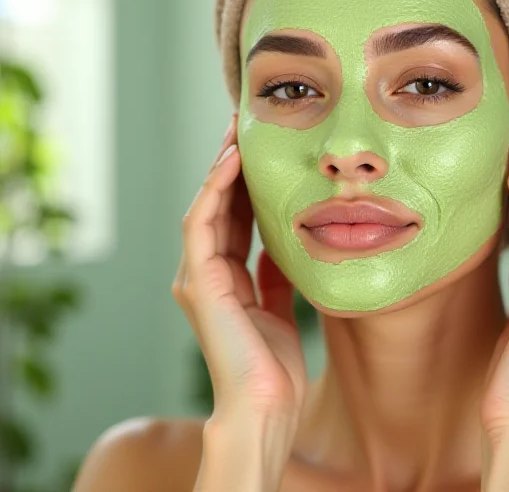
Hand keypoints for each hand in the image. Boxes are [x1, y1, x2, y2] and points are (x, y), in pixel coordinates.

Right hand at [172, 115, 305, 488]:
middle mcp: (207, 272)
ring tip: (238, 132)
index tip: (265, 150)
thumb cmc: (275, 365)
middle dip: (233, 166)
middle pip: (219, 206)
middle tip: (248, 126)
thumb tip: (286, 242)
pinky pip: (202, 224)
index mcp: (226, 278)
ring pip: (206, 207)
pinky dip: (215, 191)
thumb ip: (277, 274)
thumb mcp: (281, 305)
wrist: (266, 405)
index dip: (247, 182)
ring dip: (221, 167)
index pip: (234, 217)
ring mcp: (198, 276)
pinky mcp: (198, 282)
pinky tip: (233, 162)